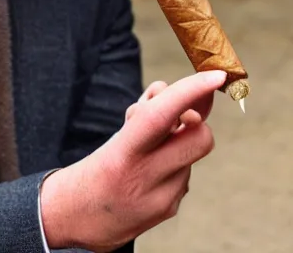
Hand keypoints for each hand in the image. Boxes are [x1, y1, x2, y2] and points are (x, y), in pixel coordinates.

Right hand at [40, 70, 226, 251]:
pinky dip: (175, 163)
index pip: (160, 116)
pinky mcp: (170, 208)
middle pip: (199, 138)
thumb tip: (196, 99)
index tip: (215, 76)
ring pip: (193, 154)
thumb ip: (153, 114)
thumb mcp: (119, 133)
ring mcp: (161, 198)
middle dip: (199, 119)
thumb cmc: (99, 165)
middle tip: (183, 115)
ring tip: (154, 149)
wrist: (78, 218)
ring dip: (181, 142)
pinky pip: (186, 172)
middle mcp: (144, 179)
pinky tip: (153, 171)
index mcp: (122, 153)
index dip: (189, 92)